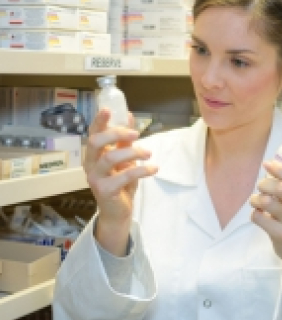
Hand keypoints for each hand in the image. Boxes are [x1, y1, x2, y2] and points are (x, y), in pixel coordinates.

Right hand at [85, 110, 157, 254]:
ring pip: (111, 157)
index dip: (99, 121)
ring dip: (133, 152)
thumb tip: (129, 117)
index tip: (109, 109)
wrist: (119, 211)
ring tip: (149, 154)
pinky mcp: (105, 190)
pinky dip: (141, 169)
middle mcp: (90, 164)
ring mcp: (95, 178)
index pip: (93, 133)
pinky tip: (153, 168)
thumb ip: (125, 141)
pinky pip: (124, 175)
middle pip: (96, 142)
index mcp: (94, 155)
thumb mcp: (124, 159)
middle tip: (135, 134)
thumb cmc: (121, 182)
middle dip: (116, 134)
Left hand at [250, 161, 281, 294]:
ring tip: (256, 202)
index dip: (280, 169)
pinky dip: (254, 214)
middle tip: (260, 188)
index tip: (267, 164)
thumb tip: (269, 168)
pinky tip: (258, 216)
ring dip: (256, 199)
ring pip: (268, 202)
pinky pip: (260, 219)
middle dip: (265, 185)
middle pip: (281, 188)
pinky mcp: (281, 234)